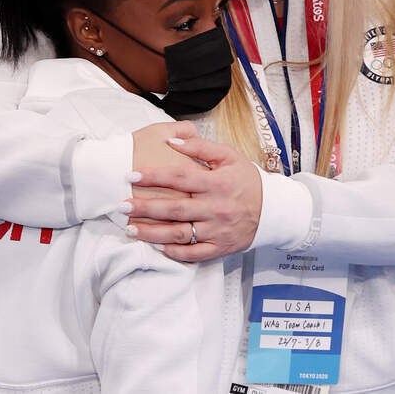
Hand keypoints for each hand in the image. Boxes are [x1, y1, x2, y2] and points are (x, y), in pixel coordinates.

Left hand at [125, 135, 261, 261]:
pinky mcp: (220, 248)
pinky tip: (155, 246)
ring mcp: (217, 231)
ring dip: (151, 233)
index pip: (180, 178)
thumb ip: (200, 148)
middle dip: (145, 208)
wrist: (273, 210)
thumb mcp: (229, 156)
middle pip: (174, 209)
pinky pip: (193, 253)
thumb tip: (171, 141)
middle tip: (121, 206)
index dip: (154, 176)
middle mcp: (215, 208)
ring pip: (179, 234)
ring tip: (129, 229)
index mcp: (216, 184)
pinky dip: (173, 252)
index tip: (131, 174)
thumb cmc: (246, 180)